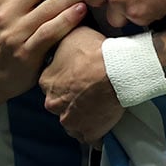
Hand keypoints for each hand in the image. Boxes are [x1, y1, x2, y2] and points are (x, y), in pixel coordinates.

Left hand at [39, 26, 121, 144]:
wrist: (120, 70)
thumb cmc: (96, 51)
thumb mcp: (73, 34)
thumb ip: (61, 37)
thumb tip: (59, 30)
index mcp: (46, 82)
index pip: (49, 81)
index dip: (63, 76)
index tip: (76, 73)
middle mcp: (53, 104)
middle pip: (58, 102)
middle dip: (69, 97)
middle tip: (86, 88)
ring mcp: (70, 121)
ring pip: (72, 119)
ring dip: (80, 113)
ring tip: (96, 103)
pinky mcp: (88, 133)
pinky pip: (88, 135)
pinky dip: (93, 129)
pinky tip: (101, 118)